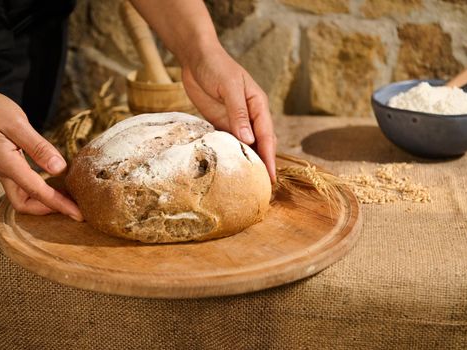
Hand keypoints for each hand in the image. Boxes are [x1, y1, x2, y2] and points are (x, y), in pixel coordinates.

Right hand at [0, 86, 82, 219]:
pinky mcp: (8, 164)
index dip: (60, 205)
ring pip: (24, 196)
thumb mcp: (17, 124)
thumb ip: (38, 147)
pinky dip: (40, 189)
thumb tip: (59, 169)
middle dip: (49, 210)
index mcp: (8, 165)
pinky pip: (24, 184)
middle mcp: (6, 172)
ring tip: (68, 197)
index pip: (38, 192)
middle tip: (74, 207)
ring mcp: (6, 169)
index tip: (79, 214)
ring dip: (44, 201)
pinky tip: (55, 181)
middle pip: (26, 204)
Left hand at [181, 46, 276, 181]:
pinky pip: (227, 142)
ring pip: (244, 146)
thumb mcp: (229, 88)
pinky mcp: (219, 122)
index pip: (266, 136)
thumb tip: (249, 140)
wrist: (196, 58)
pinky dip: (230, 155)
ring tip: (247, 184)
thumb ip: (238, 113)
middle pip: (260, 144)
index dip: (269, 158)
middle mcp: (249, 115)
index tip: (270, 177)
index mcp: (258, 105)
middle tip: (262, 188)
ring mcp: (234, 120)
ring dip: (246, 162)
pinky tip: (228, 168)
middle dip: (262, 164)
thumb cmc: (216, 66)